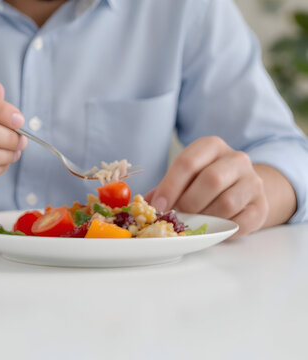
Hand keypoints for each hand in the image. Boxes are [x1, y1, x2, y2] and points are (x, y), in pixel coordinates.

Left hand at [146, 136, 267, 235]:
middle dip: (188, 203)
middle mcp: (236, 159)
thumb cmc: (203, 183)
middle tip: (176, 217)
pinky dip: (222, 230)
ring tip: (193, 222)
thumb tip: (142, 205)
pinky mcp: (261, 206)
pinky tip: (212, 228)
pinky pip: (241, 222)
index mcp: (211, 146)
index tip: (157, 206)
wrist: (242, 189)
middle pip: (211, 180)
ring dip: (205, 218)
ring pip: (227, 202)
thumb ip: (163, 189)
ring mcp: (253, 182)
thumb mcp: (184, 178)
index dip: (170, 186)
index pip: (188, 162)